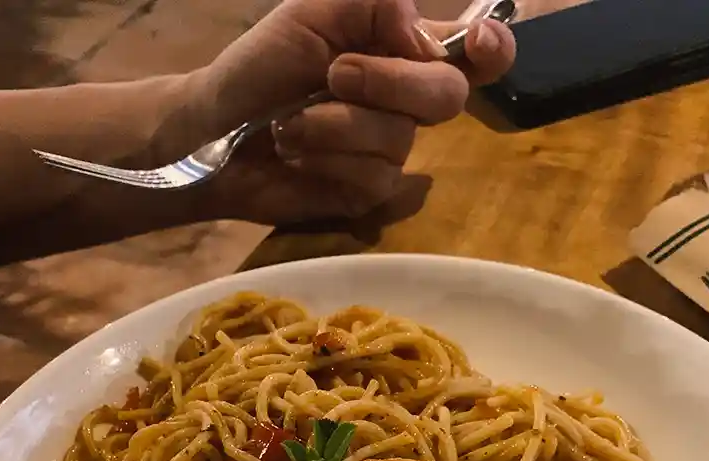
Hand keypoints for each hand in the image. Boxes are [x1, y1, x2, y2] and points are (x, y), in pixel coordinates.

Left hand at [182, 0, 514, 224]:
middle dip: (390, 83)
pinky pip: (375, 178)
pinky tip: (298, 152)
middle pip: (448, 96)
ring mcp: (392, 151)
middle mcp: (408, 101)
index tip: (479, 43)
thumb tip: (418, 30)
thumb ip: (370, 3)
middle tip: (334, 74)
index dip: (493, 48)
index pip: (477, 51)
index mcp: (403, 48)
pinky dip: (328, 159)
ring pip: (399, 140)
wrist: (215, 133)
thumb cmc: (261, 67)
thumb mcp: (309, 12)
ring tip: (291, 123)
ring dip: (335, 125)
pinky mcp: (371, 193)